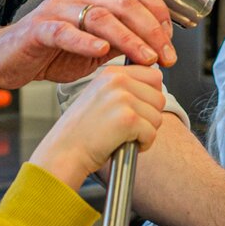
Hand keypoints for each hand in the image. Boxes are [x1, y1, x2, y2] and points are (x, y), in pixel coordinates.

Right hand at [0, 0, 174, 88]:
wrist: (4, 60)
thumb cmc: (47, 53)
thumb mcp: (92, 48)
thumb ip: (119, 42)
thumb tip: (152, 45)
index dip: (159, 13)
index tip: (171, 42)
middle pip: (125, 1)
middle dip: (152, 30)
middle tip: (166, 56)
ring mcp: (56, 11)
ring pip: (100, 15)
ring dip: (128, 38)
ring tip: (144, 58)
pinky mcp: (38, 30)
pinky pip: (64, 32)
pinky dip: (85, 41)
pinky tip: (100, 53)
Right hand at [29, 65, 164, 189]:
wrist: (65, 152)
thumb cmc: (82, 131)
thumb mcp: (100, 96)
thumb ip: (124, 87)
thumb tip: (156, 85)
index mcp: (111, 73)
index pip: (154, 76)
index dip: (150, 97)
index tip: (135, 110)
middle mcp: (117, 81)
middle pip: (159, 97)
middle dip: (148, 116)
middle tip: (126, 127)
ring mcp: (122, 98)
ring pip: (157, 117)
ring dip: (145, 132)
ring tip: (123, 136)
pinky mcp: (127, 119)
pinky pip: (151, 133)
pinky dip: (142, 145)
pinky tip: (123, 144)